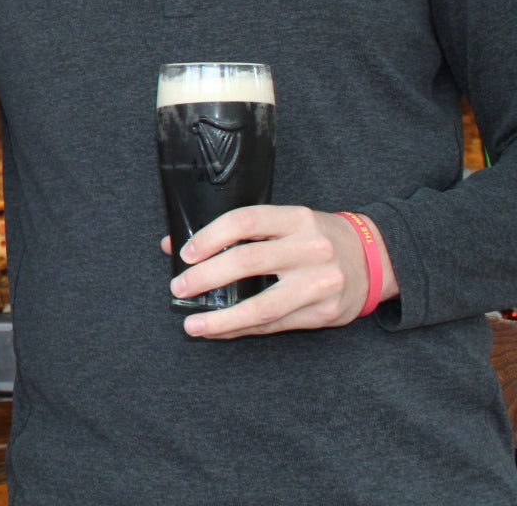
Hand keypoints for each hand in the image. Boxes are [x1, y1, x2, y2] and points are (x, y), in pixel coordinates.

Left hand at [165, 206, 395, 338]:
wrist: (376, 260)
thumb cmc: (318, 237)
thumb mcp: (287, 223)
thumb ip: (238, 232)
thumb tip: (174, 245)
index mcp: (297, 219)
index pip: (245, 220)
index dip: (210, 236)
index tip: (184, 253)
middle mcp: (311, 249)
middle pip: (248, 262)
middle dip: (206, 278)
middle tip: (179, 288)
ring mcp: (320, 284)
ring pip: (262, 306)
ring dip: (221, 319)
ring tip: (192, 325)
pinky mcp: (324, 313)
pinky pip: (275, 325)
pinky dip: (243, 329)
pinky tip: (221, 331)